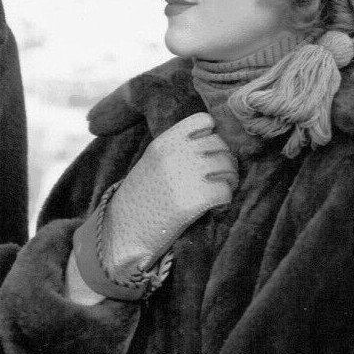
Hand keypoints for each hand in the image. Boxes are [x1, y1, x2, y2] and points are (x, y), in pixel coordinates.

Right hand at [101, 112, 237, 272]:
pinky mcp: (196, 200)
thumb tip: (213, 144)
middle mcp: (176, 154)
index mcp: (164, 142)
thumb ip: (177, 150)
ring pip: (228, 166)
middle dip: (225, 161)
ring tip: (219, 192)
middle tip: (219, 178)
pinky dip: (225, 200)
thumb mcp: (152, 163)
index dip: (212, 135)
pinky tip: (215, 208)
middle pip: (220, 144)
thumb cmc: (140, 199)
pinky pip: (226, 191)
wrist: (123, 232)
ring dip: (229, 180)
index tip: (208, 152)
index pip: (203, 120)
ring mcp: (186, 176)